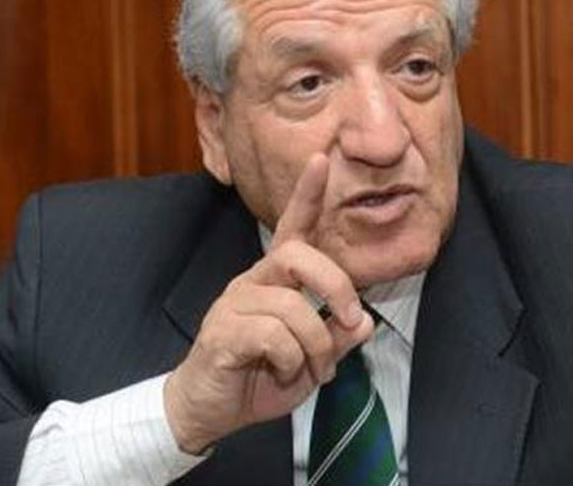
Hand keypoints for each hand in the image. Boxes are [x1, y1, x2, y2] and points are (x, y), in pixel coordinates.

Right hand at [164, 153, 374, 452]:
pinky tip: (283, 373)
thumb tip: (365, 322)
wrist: (208, 412)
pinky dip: (292, 361)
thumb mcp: (311, 362)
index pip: (292, 229)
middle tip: (352, 320)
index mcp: (273, 281)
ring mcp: (234, 305)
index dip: (306, 195)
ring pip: (293, 308)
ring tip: (312, 371)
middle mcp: (251, 283)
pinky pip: (274, 336)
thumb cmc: (259, 379)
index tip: (320, 160)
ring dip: (317, 347)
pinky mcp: (222, 332)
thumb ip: (336, 339)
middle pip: (297, 255)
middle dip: (335, 286)